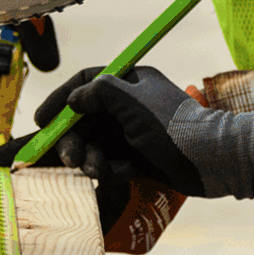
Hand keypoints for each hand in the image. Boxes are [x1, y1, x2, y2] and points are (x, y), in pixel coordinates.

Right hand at [43, 65, 253, 199]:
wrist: (211, 160)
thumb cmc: (173, 126)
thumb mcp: (132, 101)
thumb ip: (98, 93)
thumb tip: (74, 99)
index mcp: (130, 82)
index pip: (85, 83)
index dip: (61, 101)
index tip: (42, 121)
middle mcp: (130, 105)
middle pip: (85, 120)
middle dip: (73, 140)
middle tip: (69, 158)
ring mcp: (134, 132)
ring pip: (95, 145)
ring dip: (93, 159)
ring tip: (99, 170)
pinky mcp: (139, 157)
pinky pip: (111, 163)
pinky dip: (114, 169)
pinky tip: (127, 172)